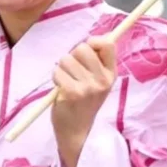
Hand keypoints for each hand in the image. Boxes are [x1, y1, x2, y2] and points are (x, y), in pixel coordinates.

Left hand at [51, 35, 116, 166]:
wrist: (77, 130)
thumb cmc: (85, 101)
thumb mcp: (98, 81)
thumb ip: (99, 60)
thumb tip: (102, 36)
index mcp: (111, 74)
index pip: (108, 44)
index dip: (93, 42)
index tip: (87, 49)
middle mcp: (102, 80)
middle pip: (82, 48)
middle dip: (73, 55)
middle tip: (73, 71)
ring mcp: (88, 87)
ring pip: (66, 59)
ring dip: (61, 68)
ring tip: (67, 82)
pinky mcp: (72, 93)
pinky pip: (57, 71)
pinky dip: (55, 78)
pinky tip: (61, 89)